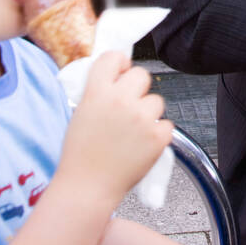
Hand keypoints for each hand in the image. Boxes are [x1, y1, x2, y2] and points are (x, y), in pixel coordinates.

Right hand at [58, 52, 172, 205]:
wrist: (87, 187)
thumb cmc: (80, 154)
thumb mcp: (81, 112)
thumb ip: (99, 91)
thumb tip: (116, 76)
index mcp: (97, 92)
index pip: (114, 57)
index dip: (119, 64)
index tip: (120, 73)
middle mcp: (120, 100)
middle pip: (142, 74)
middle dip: (137, 88)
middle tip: (128, 107)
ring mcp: (141, 117)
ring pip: (156, 100)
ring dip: (148, 112)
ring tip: (132, 132)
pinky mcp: (158, 135)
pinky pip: (165, 123)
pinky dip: (157, 133)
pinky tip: (141, 145)